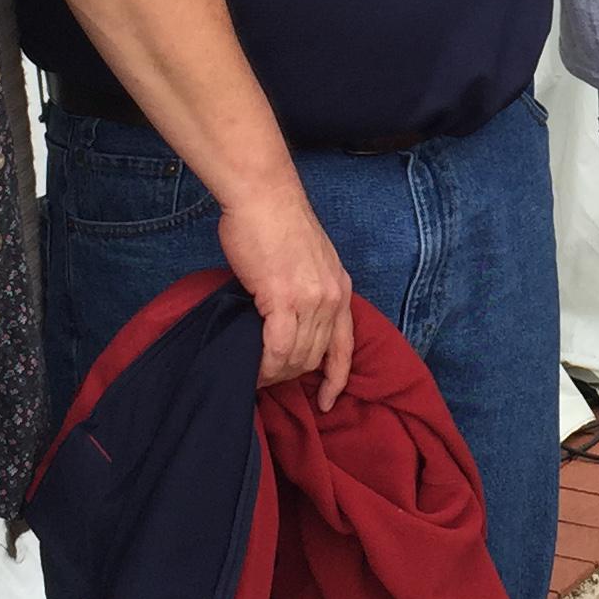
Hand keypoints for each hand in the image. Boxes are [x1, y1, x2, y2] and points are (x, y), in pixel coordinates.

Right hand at [218, 182, 354, 408]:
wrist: (263, 196)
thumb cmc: (275, 222)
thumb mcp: (307, 261)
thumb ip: (305, 291)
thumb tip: (286, 322)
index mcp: (341, 289)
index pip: (345, 346)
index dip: (336, 379)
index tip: (327, 401)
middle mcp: (333, 297)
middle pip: (315, 357)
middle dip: (290, 375)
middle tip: (265, 376)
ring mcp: (312, 300)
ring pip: (297, 357)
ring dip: (274, 372)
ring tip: (254, 373)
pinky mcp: (284, 299)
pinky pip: (278, 349)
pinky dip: (265, 364)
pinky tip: (252, 368)